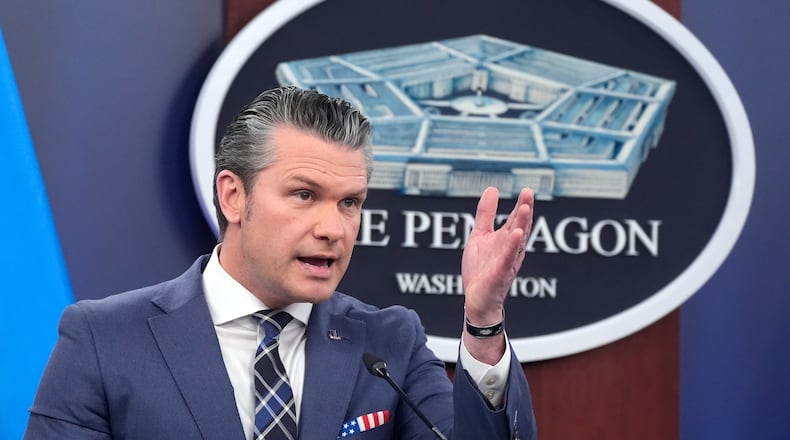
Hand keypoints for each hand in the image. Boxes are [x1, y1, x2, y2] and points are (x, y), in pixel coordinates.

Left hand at [461, 187, 533, 361]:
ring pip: (518, 240)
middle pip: (520, 226)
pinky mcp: (501, 272)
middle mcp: (510, 248)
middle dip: (525, 210)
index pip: (516, 219)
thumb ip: (486, 214)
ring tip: (525, 207)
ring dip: (523, 224)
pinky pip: (509, 257)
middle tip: (529, 192)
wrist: (476, 298)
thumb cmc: (480, 269)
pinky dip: (513, 246)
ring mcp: (507, 260)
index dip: (521, 205)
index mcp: (506, 239)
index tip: (526, 190)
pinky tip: (518, 234)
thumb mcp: (480, 235)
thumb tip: (492, 189)